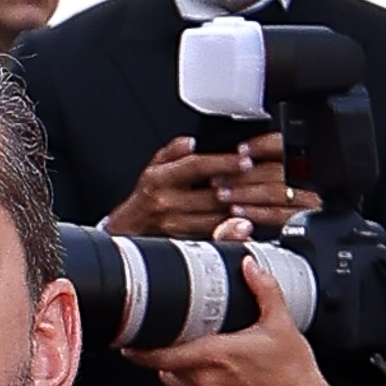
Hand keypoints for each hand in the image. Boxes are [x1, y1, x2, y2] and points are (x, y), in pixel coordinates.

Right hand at [107, 130, 302, 243]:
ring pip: (213, 216)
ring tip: (256, 200)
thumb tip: (191, 142)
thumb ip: (172, 151)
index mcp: (160, 178)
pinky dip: (227, 228)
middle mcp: (166, 203)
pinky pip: (209, 235)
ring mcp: (173, 225)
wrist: (125, 231)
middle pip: (211, 193)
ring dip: (237, 209)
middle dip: (238, 187)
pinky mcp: (180, 243)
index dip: (224, 162)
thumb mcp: (153, 167)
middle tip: (260, 180)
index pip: (198, 166)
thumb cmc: (144, 199)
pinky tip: (241, 222)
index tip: (245, 160)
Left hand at [144, 251, 352, 385]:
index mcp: (214, 357)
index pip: (162, 355)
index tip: (127, 337)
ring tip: (173, 346)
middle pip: (161, 366)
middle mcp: (204, 380)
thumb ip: (263, 289)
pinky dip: (183, 377)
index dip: (139, 348)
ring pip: (171, 379)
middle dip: (154, 350)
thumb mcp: (282, 324)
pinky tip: (195, 364)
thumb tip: (249, 266)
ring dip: (168, 363)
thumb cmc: (292, 375)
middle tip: (151, 332)